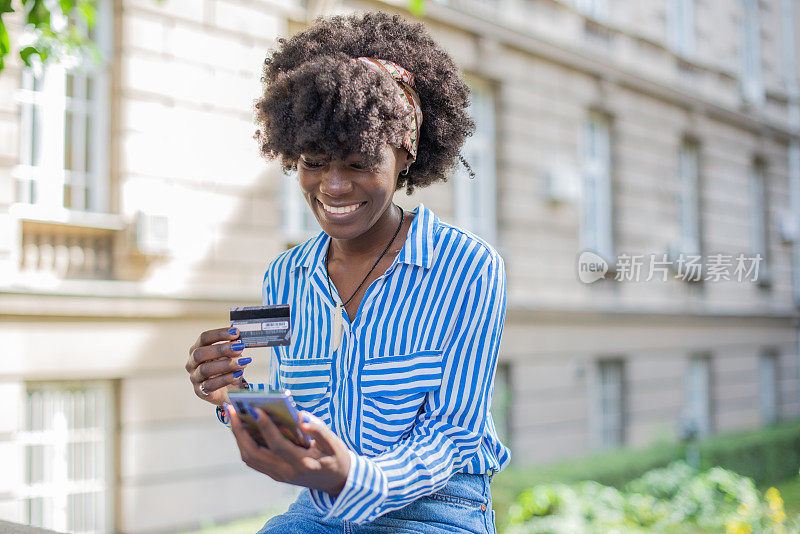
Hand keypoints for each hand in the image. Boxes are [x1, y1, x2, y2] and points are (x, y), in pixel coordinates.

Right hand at [186, 327, 250, 405]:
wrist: (228, 390)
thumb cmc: (227, 369)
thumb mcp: (231, 356)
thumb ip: (233, 348)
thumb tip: (240, 341)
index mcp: (197, 349)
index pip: (204, 338)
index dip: (219, 334)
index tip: (235, 332)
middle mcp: (192, 363)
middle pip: (200, 353)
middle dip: (221, 349)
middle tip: (239, 347)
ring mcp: (195, 378)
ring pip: (204, 369)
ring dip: (225, 364)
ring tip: (242, 362)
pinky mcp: (200, 391)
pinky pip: (210, 385)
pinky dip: (226, 378)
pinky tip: (237, 374)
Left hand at [228, 405, 350, 495]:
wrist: (337, 481)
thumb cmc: (336, 457)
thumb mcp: (334, 443)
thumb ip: (318, 430)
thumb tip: (300, 416)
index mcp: (302, 463)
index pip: (278, 445)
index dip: (265, 427)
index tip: (255, 408)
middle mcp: (286, 472)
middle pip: (254, 454)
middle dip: (239, 431)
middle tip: (232, 409)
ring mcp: (279, 475)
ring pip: (250, 458)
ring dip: (238, 437)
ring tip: (233, 414)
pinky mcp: (275, 474)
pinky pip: (254, 459)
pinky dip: (245, 443)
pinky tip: (242, 426)